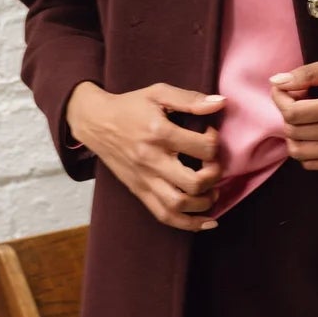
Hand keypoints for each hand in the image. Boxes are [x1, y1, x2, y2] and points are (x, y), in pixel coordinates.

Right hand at [66, 79, 224, 229]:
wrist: (95, 122)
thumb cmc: (130, 106)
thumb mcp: (159, 93)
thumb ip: (190, 99)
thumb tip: (221, 102)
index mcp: (158, 133)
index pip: (202, 148)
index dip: (214, 141)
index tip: (209, 135)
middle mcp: (151, 160)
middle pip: (193, 182)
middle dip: (214, 176)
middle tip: (214, 166)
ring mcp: (144, 179)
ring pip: (178, 205)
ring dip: (204, 204)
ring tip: (212, 192)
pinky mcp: (139, 191)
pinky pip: (163, 215)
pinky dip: (188, 223)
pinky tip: (206, 222)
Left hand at [268, 45, 317, 170]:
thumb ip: (308, 73)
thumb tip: (277, 81)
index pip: (294, 113)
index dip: (279, 100)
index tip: (281, 89)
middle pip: (294, 132)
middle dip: (285, 114)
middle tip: (294, 100)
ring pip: (299, 152)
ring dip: (292, 135)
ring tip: (301, 119)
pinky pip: (313, 164)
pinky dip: (304, 150)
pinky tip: (311, 133)